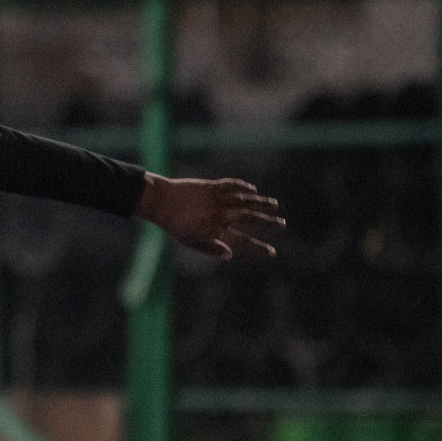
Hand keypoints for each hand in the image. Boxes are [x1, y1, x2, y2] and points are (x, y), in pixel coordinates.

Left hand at [136, 175, 285, 259]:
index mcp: (215, 230)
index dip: (258, 248)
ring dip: (261, 202)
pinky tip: (253, 189)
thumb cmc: (173, 224)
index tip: (272, 252)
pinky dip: (244, 187)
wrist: (158, 201)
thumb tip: (230, 255)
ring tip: (275, 204)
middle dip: (268, 221)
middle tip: (282, 224)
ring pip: (245, 199)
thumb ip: (210, 248)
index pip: (243, 242)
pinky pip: (231, 185)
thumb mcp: (189, 241)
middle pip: (250, 217)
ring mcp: (216, 199)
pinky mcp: (210, 186)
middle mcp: (219, 214)